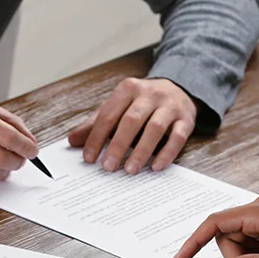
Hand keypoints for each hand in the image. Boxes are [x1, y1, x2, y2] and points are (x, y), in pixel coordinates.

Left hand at [68, 78, 196, 173]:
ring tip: (130, 170)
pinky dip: (166, 153)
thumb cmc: (141, 103)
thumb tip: (72, 141)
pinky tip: (155, 166)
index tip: (89, 158)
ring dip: (141, 151)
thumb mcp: (117, 107)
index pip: (108, 115)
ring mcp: (170, 105)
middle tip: (108, 167)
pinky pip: (177, 137)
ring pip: (154, 128)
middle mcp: (149, 94)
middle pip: (131, 121)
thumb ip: (95, 124)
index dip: (97, 137)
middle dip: (118, 145)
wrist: (179, 87)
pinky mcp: (186, 118)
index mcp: (128, 89)